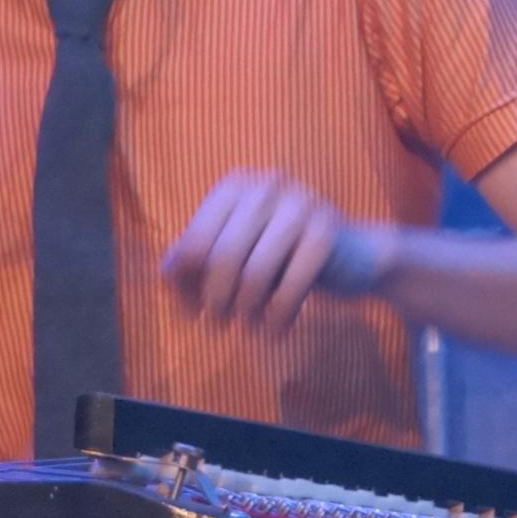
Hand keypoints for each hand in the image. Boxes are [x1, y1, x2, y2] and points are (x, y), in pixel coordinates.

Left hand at [160, 170, 390, 329]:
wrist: (352, 255)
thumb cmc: (279, 255)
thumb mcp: (235, 251)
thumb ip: (195, 259)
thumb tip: (164, 275)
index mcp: (235, 185)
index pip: (195, 243)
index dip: (187, 284)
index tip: (191, 313)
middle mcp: (265, 185)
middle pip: (223, 258)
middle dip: (216, 300)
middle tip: (217, 326)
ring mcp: (300, 203)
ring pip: (256, 272)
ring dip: (247, 311)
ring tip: (247, 328)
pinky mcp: (327, 230)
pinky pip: (293, 285)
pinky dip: (279, 316)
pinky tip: (275, 331)